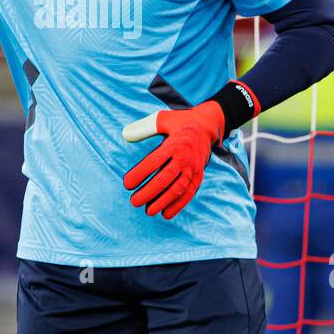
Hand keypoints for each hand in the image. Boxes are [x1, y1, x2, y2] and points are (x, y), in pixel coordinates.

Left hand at [122, 101, 224, 219]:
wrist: (207, 127)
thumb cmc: (180, 123)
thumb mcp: (162, 119)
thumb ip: (144, 127)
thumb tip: (125, 134)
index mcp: (175, 144)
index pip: (154, 161)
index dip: (140, 174)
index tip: (126, 184)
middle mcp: (185, 158)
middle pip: (165, 178)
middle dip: (149, 192)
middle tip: (134, 201)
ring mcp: (193, 168)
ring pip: (178, 189)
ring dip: (163, 202)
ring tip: (148, 211)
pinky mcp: (199, 176)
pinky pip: (189, 193)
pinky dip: (178, 205)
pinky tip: (166, 214)